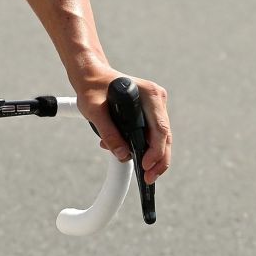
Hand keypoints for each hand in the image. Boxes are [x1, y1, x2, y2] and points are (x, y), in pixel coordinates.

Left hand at [74, 68, 171, 184]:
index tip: (145, 166)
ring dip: (152, 156)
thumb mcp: (94, 110)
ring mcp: (155, 106)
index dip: (156, 151)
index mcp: (149, 95)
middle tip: (148, 179)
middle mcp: (156, 99)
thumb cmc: (92, 88)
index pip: (160, 129)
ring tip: (143, 174)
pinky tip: (131, 156)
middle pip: (165, 136)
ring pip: (161, 138)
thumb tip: (123, 155)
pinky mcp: (150, 112)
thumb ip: (108, 132)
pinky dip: (145, 147)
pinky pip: (152, 134)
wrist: (90, 75)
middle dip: (158, 160)